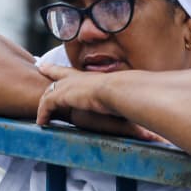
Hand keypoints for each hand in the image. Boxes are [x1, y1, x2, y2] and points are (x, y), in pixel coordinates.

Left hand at [35, 64, 166, 143]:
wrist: (121, 90)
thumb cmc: (129, 94)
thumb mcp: (127, 97)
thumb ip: (132, 101)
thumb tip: (150, 108)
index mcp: (94, 79)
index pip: (82, 73)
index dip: (75, 71)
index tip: (70, 68)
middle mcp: (80, 79)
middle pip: (60, 72)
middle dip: (52, 69)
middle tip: (43, 66)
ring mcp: (70, 86)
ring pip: (49, 91)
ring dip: (44, 101)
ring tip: (40, 111)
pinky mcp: (62, 95)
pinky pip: (46, 104)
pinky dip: (43, 113)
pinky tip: (42, 124)